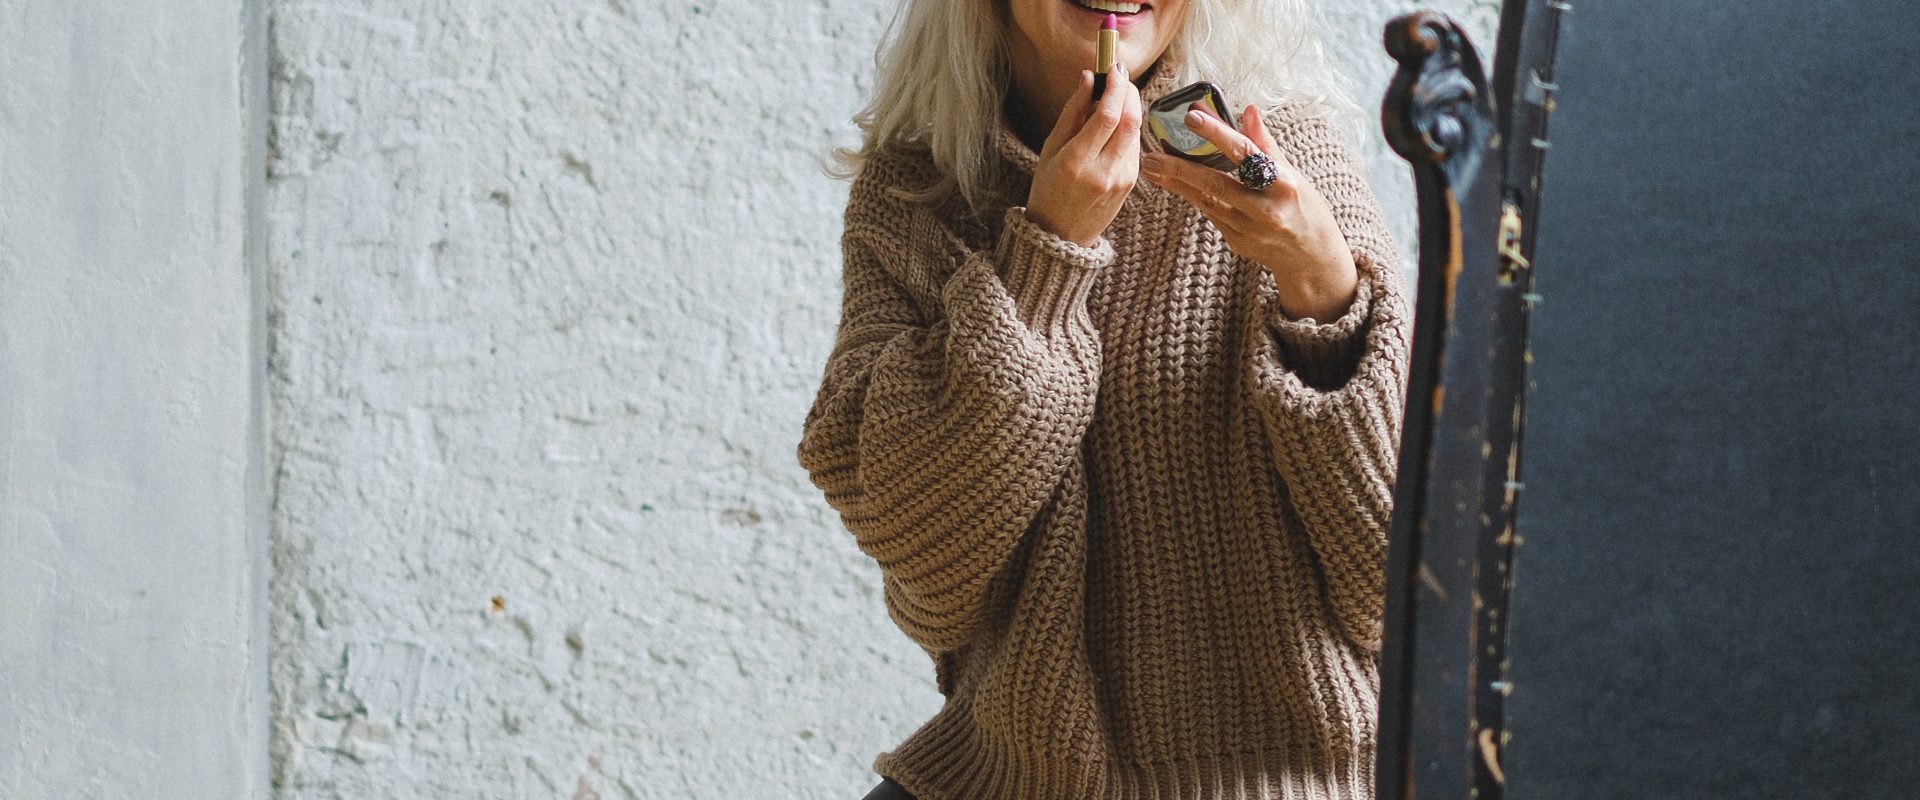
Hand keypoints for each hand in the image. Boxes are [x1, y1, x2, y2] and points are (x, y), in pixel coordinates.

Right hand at [1024, 63, 1143, 248]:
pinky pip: (1134, 146)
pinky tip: (1116, 124)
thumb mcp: (1050, 149)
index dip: (1115, 87)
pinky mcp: (1132, 183)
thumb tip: (1088, 78)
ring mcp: (1121, 180)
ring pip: (1136, 131)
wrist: (1062, 235)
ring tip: (1115, 95)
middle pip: (1129, 120)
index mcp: (1076, 162)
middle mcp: (1103, 172)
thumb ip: (1072, 113)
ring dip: (1130, 107)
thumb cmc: (1049, 188)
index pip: (1106, 116)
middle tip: (1119, 75)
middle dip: (1128, 91)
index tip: (1114, 67)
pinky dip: (1129, 127)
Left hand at [1140, 103, 1358, 322]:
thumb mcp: (1292, 173)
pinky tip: (1173, 184)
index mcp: (1284, 184)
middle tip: (1151, 155)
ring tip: (1152, 167)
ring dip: (1177, 183)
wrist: (1311, 258)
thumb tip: (1248, 110)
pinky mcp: (1238, 243)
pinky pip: (1211, 215)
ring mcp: (1250, 230)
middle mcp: (1266, 209)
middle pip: (1217, 184)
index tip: (1192, 116)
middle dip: (1180, 168)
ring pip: (1206, 201)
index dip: (1217, 133)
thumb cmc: (1303, 207)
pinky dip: (1193, 197)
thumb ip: (1265, 143)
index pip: (1246, 153)